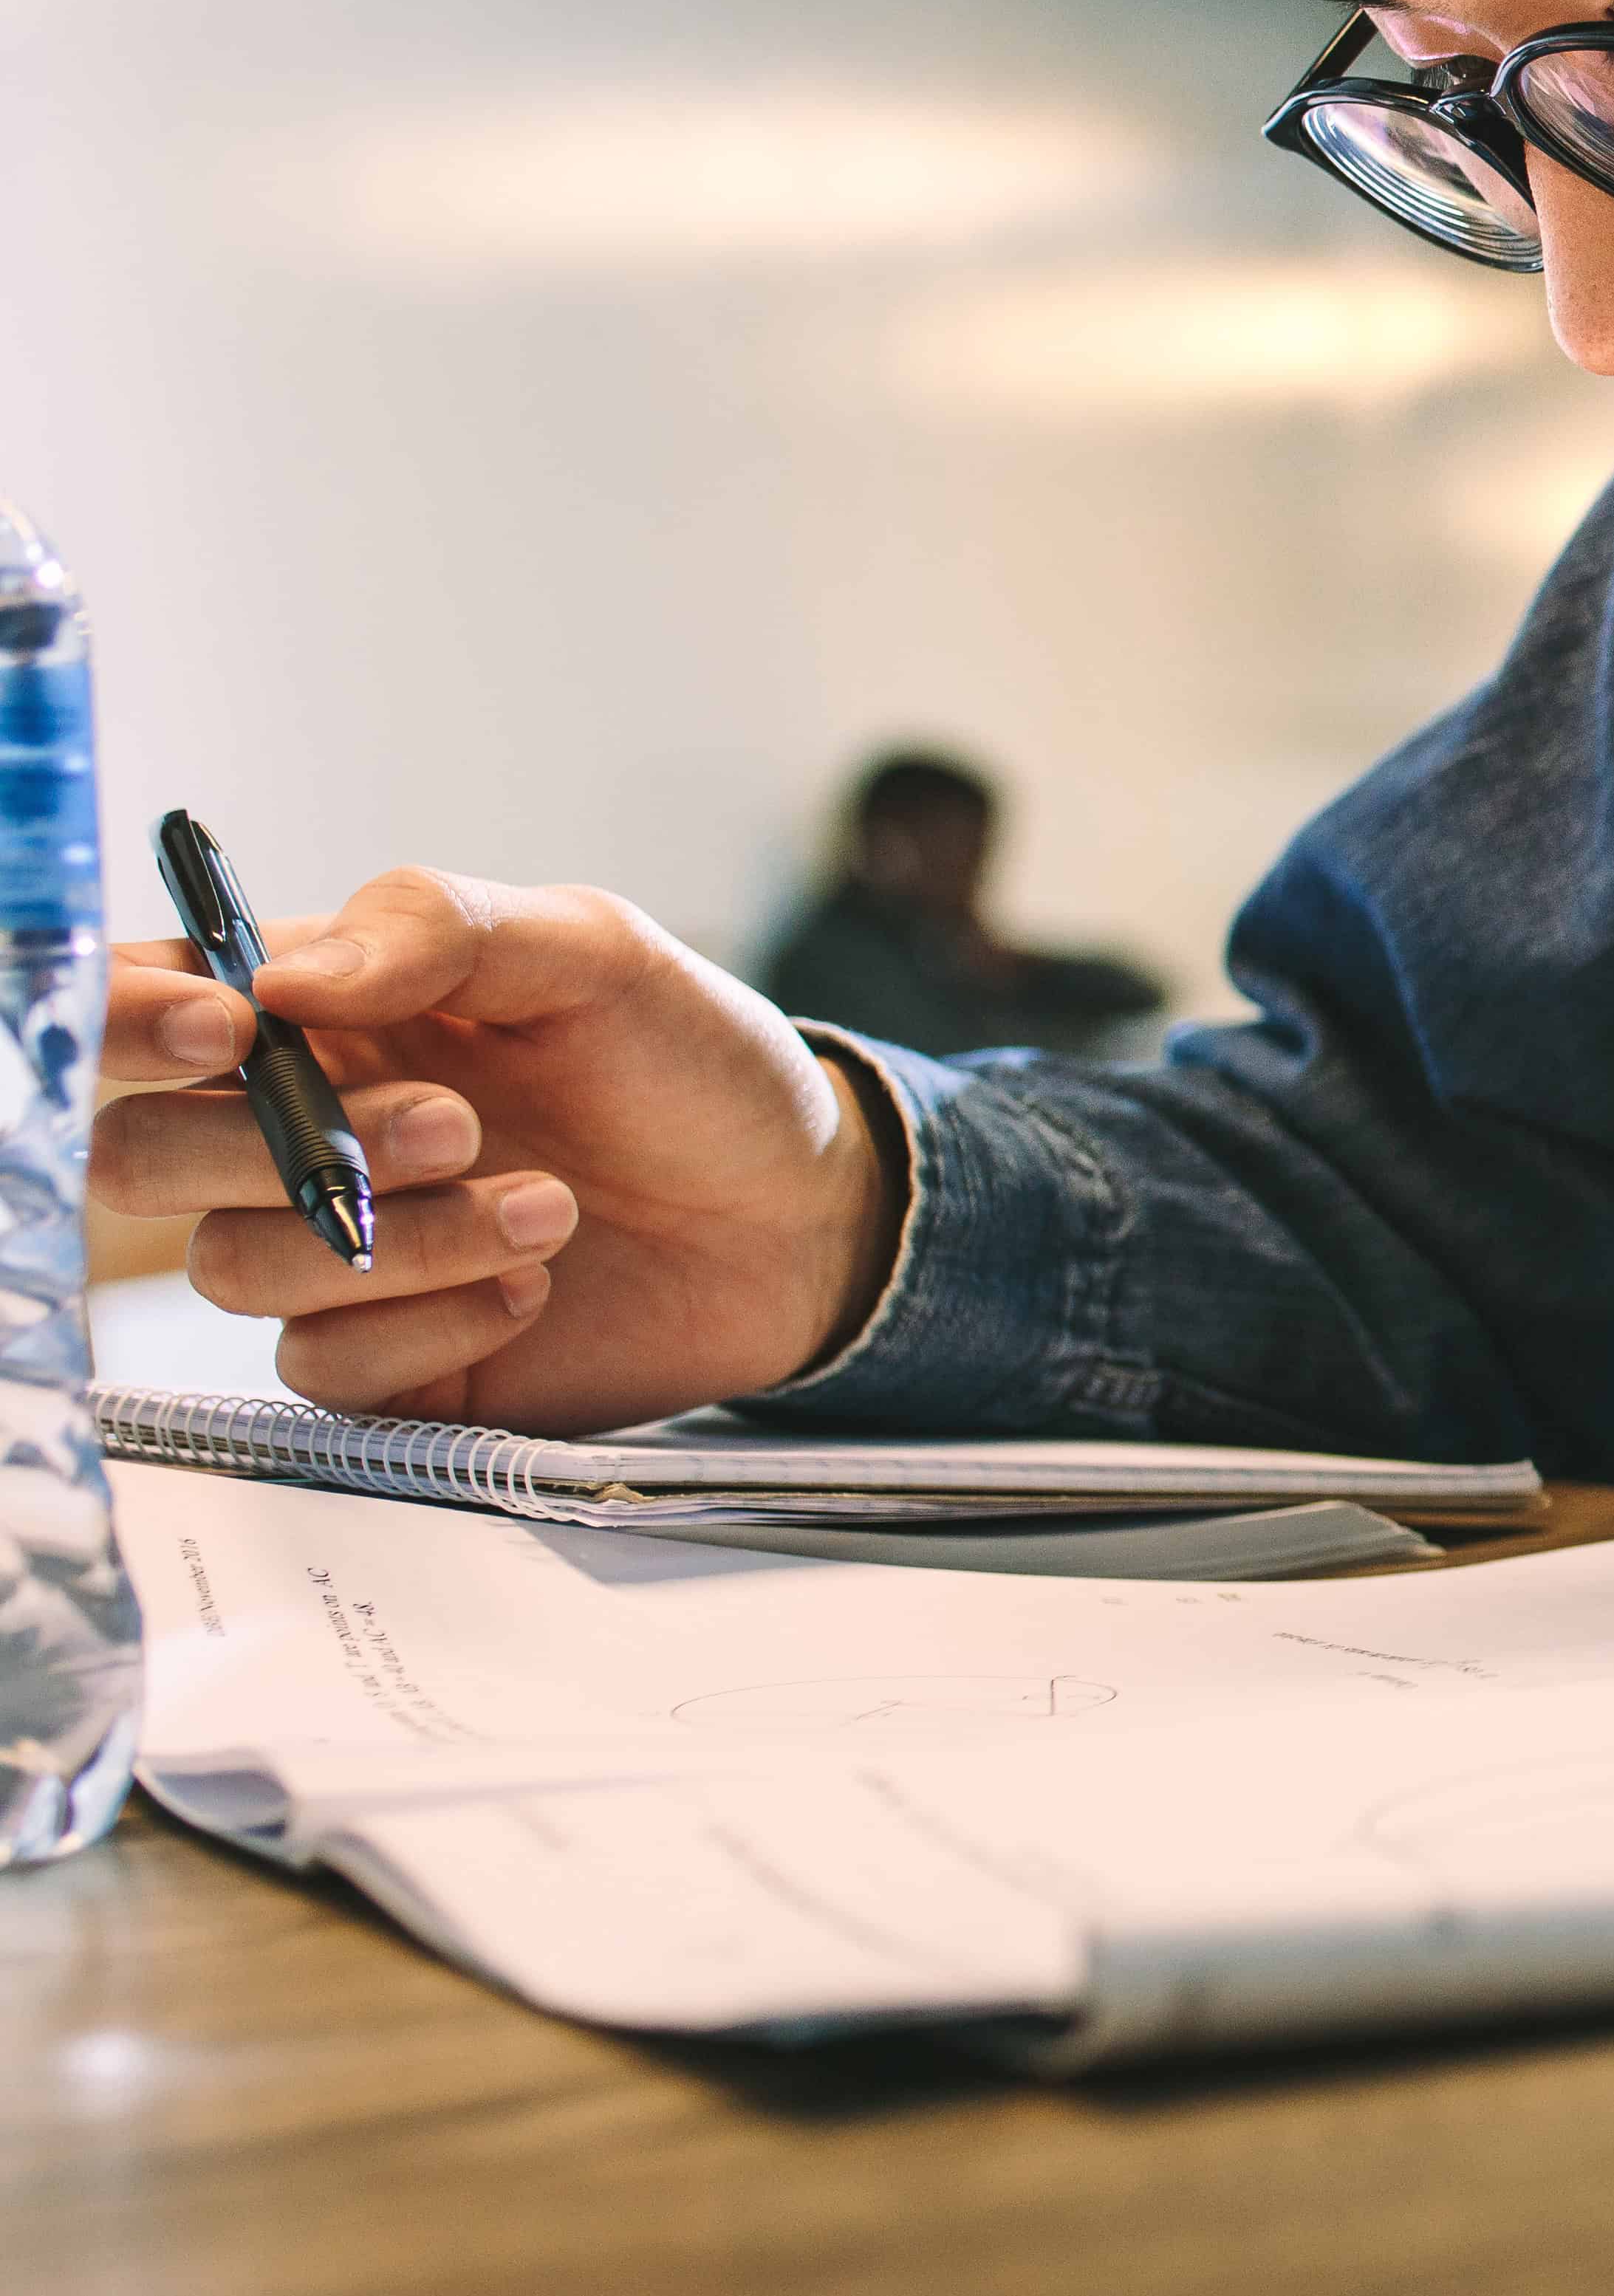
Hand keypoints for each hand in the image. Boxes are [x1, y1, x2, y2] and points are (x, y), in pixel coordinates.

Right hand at [86, 870, 899, 1427]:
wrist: (798, 1206)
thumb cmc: (689, 1063)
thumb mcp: (593, 951)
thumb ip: (440, 930)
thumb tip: (278, 975)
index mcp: (317, 1014)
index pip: (135, 1010)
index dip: (133, 1023)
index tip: (229, 1029)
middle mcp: (296, 1132)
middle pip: (140, 1159)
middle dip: (269, 1147)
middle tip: (454, 1125)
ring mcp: (334, 1252)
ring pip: (236, 1266)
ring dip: (397, 1239)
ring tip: (552, 1205)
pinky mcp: (389, 1358)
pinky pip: (323, 1365)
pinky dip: (432, 1324)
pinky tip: (535, 1285)